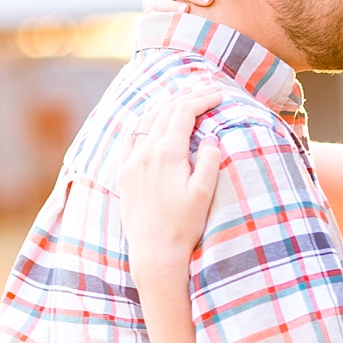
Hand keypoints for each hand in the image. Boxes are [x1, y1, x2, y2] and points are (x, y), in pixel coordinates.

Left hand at [118, 90, 222, 277]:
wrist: (154, 252)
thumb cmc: (183, 226)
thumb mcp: (204, 194)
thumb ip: (209, 161)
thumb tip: (212, 137)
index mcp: (167, 154)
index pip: (183, 113)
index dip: (202, 98)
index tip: (219, 93)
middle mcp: (145, 152)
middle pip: (165, 111)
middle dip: (187, 96)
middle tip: (207, 89)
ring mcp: (131, 162)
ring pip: (147, 120)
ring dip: (166, 105)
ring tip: (183, 99)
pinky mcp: (124, 173)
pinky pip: (132, 136)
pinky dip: (146, 122)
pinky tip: (154, 122)